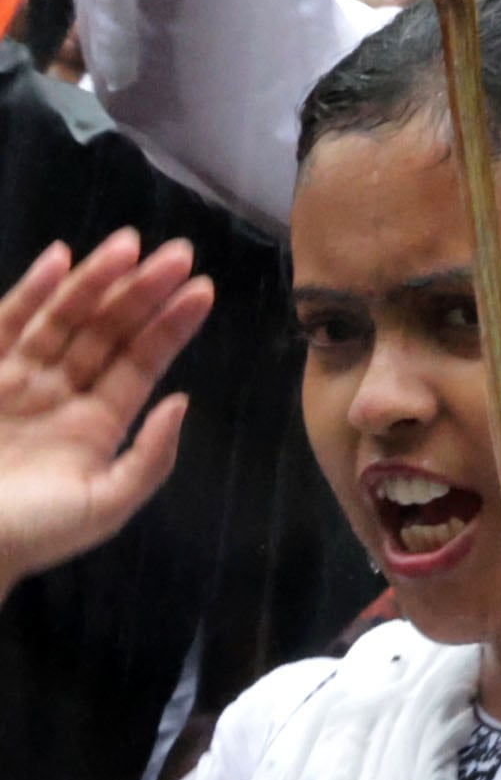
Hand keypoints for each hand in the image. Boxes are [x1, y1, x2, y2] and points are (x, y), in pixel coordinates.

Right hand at [0, 231, 211, 595]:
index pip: (140, 362)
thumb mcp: (104, 507)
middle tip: (179, 253)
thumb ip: (149, 459)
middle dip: (142, 292)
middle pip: (107, 332)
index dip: (170, 326)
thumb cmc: (29, 533)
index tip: (202, 289)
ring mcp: (17, 382)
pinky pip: (7, 327)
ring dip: (95, 281)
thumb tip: (183, 402)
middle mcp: (60, 395)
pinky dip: (31, 292)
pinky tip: (60, 259)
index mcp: (95, 425)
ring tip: (129, 245)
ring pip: (63, 320)